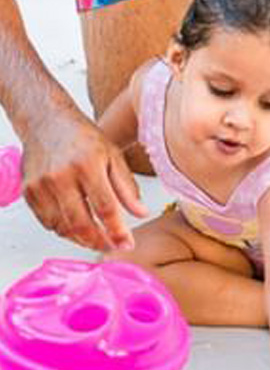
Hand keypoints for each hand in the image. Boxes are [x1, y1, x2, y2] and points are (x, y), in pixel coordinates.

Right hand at [21, 106, 146, 251]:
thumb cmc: (83, 137)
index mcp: (88, 164)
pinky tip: (76, 226)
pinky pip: (47, 222)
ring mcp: (41, 186)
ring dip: (81, 238)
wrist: (48, 122)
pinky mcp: (28, 192)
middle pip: (81, 223)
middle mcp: (61, 176)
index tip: (127, 244)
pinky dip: (63, 229)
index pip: (105, 207)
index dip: (117, 231)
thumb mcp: (113, 155)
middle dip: (99, 241)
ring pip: (62, 227)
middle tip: (112, 247)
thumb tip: (141, 213)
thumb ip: (127, 187)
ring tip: (97, 238)